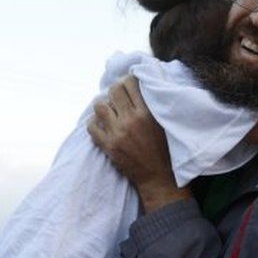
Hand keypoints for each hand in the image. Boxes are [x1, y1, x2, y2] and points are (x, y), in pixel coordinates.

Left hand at [88, 75, 190, 212]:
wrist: (159, 178)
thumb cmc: (166, 150)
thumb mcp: (165, 123)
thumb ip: (154, 105)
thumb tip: (143, 86)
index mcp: (147, 113)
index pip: (131, 83)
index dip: (129, 79)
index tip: (129, 84)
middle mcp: (131, 120)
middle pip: (114, 91)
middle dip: (115, 90)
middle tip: (118, 96)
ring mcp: (117, 133)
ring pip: (99, 106)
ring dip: (103, 105)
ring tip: (109, 110)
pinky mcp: (108, 146)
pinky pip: (91, 127)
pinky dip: (94, 123)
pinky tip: (102, 125)